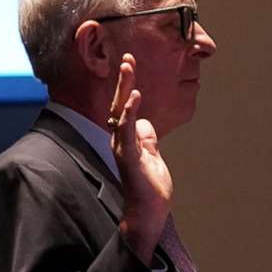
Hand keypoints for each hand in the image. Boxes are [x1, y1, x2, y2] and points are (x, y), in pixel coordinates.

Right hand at [108, 57, 171, 262]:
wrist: (148, 214)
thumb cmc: (150, 189)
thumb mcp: (153, 157)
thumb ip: (148, 140)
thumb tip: (146, 124)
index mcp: (127, 140)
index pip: (125, 107)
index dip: (127, 85)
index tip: (130, 63)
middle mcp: (120, 141)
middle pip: (119, 104)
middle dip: (123, 80)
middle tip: (127, 57)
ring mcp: (123, 148)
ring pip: (120, 113)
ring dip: (124, 89)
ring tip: (128, 67)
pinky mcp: (129, 157)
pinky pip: (127, 131)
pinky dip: (130, 112)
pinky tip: (135, 96)